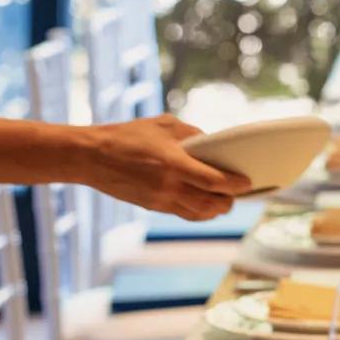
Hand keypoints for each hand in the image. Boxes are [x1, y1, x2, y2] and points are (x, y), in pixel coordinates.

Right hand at [83, 114, 252, 219]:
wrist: (91, 157)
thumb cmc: (127, 135)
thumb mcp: (163, 125)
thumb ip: (191, 134)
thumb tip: (211, 145)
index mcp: (174, 164)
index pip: (215, 182)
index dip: (236, 185)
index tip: (248, 182)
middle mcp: (169, 186)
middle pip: (211, 204)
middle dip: (229, 201)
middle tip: (240, 192)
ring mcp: (160, 200)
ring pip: (199, 214)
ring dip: (216, 210)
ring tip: (225, 200)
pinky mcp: (152, 206)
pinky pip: (184, 214)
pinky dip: (199, 212)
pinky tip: (205, 204)